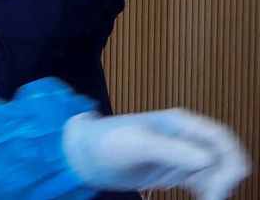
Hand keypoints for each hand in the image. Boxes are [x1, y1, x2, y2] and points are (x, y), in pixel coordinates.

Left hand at [62, 110, 250, 199]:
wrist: (85, 154)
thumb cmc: (107, 142)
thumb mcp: (138, 144)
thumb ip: (171, 150)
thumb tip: (208, 159)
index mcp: (181, 123)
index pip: (221, 138)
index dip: (230, 160)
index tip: (219, 187)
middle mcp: (186, 136)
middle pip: (225, 156)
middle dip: (224, 177)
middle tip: (209, 198)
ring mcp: (183, 153)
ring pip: (218, 170)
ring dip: (218, 186)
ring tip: (203, 199)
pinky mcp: (177, 169)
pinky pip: (205, 181)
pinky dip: (209, 191)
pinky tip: (201, 198)